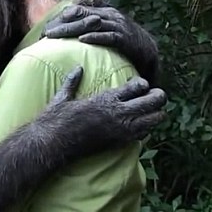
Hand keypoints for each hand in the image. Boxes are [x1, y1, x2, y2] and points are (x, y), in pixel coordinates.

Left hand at [43, 5, 159, 85]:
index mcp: (104, 12)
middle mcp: (110, 16)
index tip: (45, 29)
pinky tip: (82, 40)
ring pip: (91, 25)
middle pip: (81, 16)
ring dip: (71, 30)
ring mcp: (118, 26)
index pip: (78, 11)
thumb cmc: (124, 42)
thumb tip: (70, 31)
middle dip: (62, 24)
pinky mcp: (125, 39)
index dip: (61, 19)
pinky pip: (109, 37)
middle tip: (45, 34)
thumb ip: (91, 27)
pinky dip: (95, 37)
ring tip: (55, 36)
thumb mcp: (106, 30)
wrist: (149, 50)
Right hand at [45, 73, 165, 158]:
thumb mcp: (63, 96)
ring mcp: (122, 130)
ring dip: (155, 113)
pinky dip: (146, 128)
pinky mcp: (120, 143)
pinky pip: (144, 134)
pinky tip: (138, 124)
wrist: (53, 144)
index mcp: (106, 99)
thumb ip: (72, 81)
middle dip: (158, 96)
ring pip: (154, 119)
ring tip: (149, 110)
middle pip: (153, 101)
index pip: (139, 86)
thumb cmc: (55, 119)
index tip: (138, 84)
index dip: (143, 83)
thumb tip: (78, 68)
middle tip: (154, 95)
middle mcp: (118, 114)